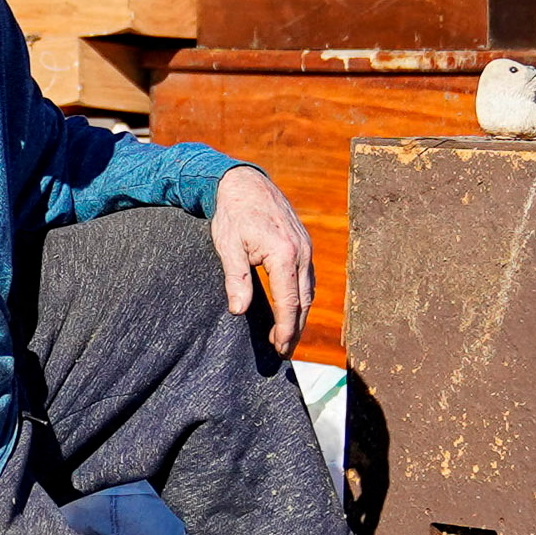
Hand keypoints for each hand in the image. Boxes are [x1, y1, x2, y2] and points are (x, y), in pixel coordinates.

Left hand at [209, 165, 314, 352]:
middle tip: (284, 352)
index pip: (289, 302)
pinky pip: (307, 276)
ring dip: (299, 314)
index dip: (285, 329)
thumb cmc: (232, 214)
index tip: (280, 348)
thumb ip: (236, 279)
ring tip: (286, 336)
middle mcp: (301, 252)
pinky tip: (291, 307)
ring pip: (308, 289)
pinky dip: (301, 296)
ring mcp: (306, 247)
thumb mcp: (227, 247)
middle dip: (295, 328)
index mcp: (283, 255)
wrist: (243, 182)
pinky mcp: (303, 243)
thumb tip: (239, 311)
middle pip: (304, 300)